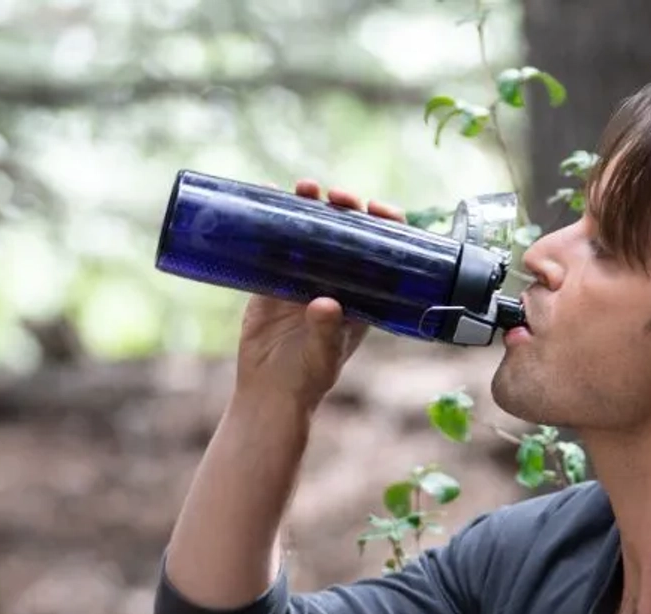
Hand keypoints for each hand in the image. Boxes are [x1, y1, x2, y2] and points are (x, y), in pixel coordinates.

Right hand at [234, 179, 405, 413]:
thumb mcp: (324, 355)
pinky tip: (264, 193)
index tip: (378, 209)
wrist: (269, 390)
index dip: (386, 226)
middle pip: (347, 232)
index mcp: (362, 295)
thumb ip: (327, 331)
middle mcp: (337, 279)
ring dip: (309, 204)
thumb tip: (325, 303)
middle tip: (338, 196)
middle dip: (346, 208)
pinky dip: (270, 217)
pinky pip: (273, 241)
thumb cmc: (308, 377)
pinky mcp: (272, 278)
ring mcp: (304, 275)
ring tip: (304, 187)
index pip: (383, 252)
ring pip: (310, 229)